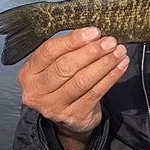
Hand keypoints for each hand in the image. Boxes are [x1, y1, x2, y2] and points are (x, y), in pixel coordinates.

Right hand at [18, 27, 128, 149]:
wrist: (66, 117)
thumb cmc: (61, 82)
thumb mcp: (54, 65)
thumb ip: (67, 49)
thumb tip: (93, 33)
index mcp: (28, 73)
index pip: (49, 51)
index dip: (73, 40)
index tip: (94, 32)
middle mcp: (36, 92)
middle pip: (65, 67)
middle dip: (91, 52)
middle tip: (110, 42)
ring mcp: (54, 107)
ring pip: (82, 80)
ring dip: (104, 63)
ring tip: (119, 52)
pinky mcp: (74, 116)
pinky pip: (96, 93)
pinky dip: (111, 77)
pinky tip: (121, 65)